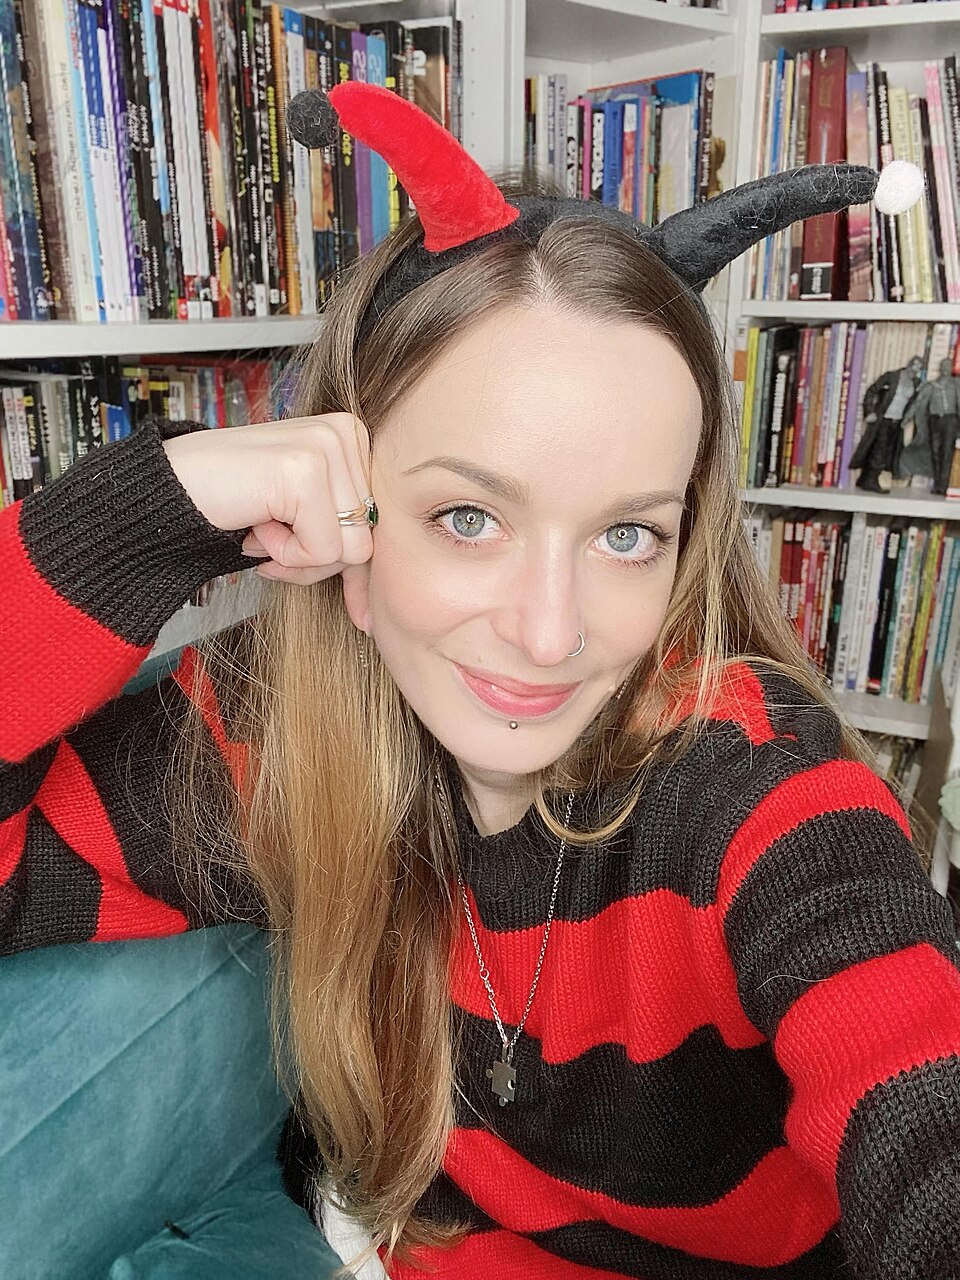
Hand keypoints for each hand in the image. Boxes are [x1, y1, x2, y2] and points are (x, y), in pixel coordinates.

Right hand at [161, 414, 373, 584]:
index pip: (378, 524)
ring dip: (297, 556)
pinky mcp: (304, 471)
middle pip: (366, 540)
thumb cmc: (233, 502)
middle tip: (268, 531)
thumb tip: (372, 614)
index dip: (338, 557)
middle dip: (313, 557)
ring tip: (262, 523)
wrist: (167, 489)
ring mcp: (326, 446)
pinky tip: (255, 522)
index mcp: (352, 437)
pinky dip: (283, 554)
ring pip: (350, 550)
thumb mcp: (304, 520)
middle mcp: (346, 433)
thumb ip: (343, 546)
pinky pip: (321, 551)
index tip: (303, 557)